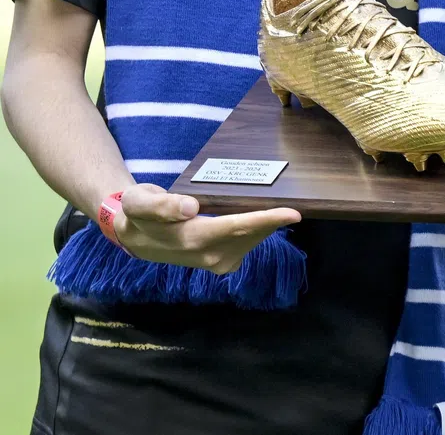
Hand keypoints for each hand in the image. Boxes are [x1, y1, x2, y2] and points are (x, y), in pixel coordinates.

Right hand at [109, 183, 299, 272]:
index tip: (295, 213)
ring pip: (255, 239)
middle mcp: (209, 256)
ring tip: (280, 202)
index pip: (237, 228)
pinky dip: (261, 229)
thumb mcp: (138, 202)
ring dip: (269, 223)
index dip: (266, 220)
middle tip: (296, 196)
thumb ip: (161, 205)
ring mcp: (217, 262)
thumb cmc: (138, 213)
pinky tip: (263, 215)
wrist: (134, 235)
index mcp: (191, 239)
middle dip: (276, 218)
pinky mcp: (223, 262)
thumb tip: (191, 207)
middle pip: (253, 234)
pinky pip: (250, 242)